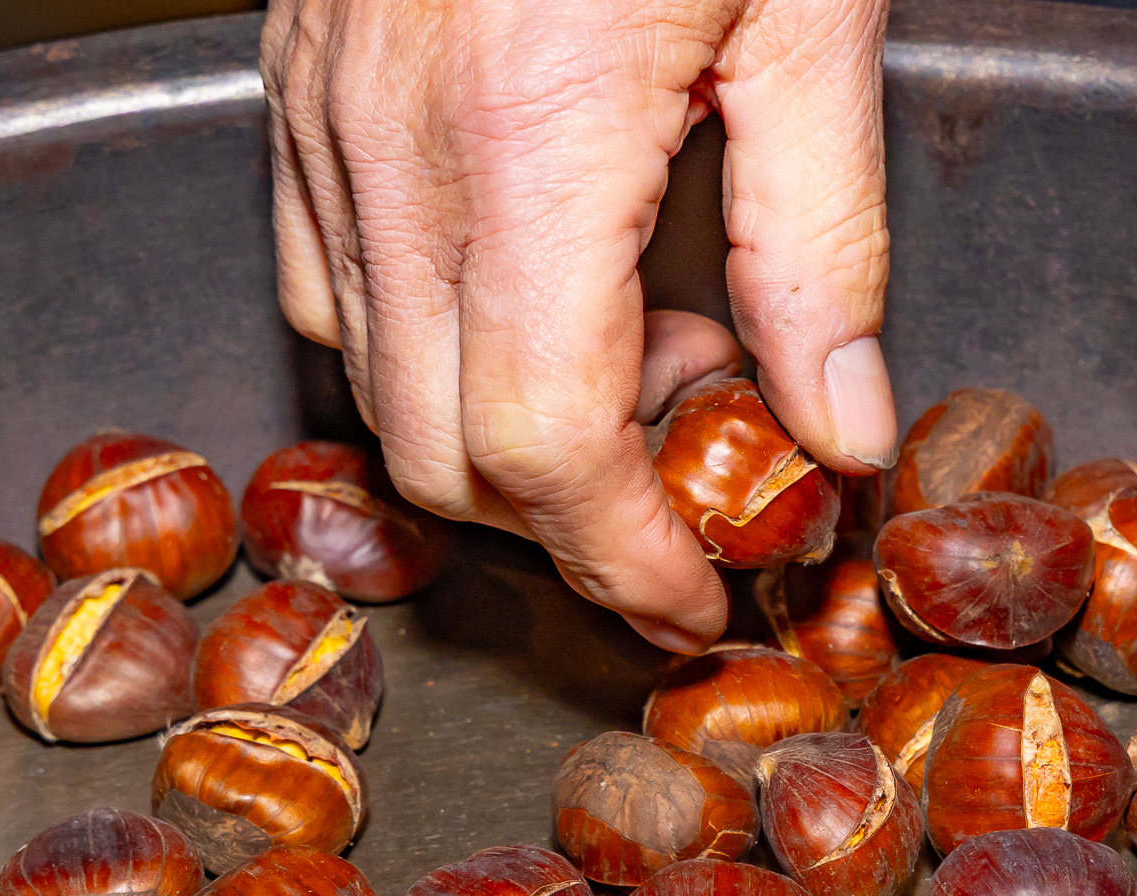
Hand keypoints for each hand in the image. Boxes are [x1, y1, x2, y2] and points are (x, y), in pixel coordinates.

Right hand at [261, 0, 897, 652]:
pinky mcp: (299, 75)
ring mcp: (327, 109)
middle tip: (690, 493)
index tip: (693, 596)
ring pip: (370, 377)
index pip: (546, 438)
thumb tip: (837, 429)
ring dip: (503, 428)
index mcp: (532, 132)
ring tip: (641, 350)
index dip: (624, 552)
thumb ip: (823, 241)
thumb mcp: (813, 18)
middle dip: (568, 521)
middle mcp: (396, 137)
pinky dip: (426, 339)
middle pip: (443, 446)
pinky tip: (539, 288)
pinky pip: (324, 274)